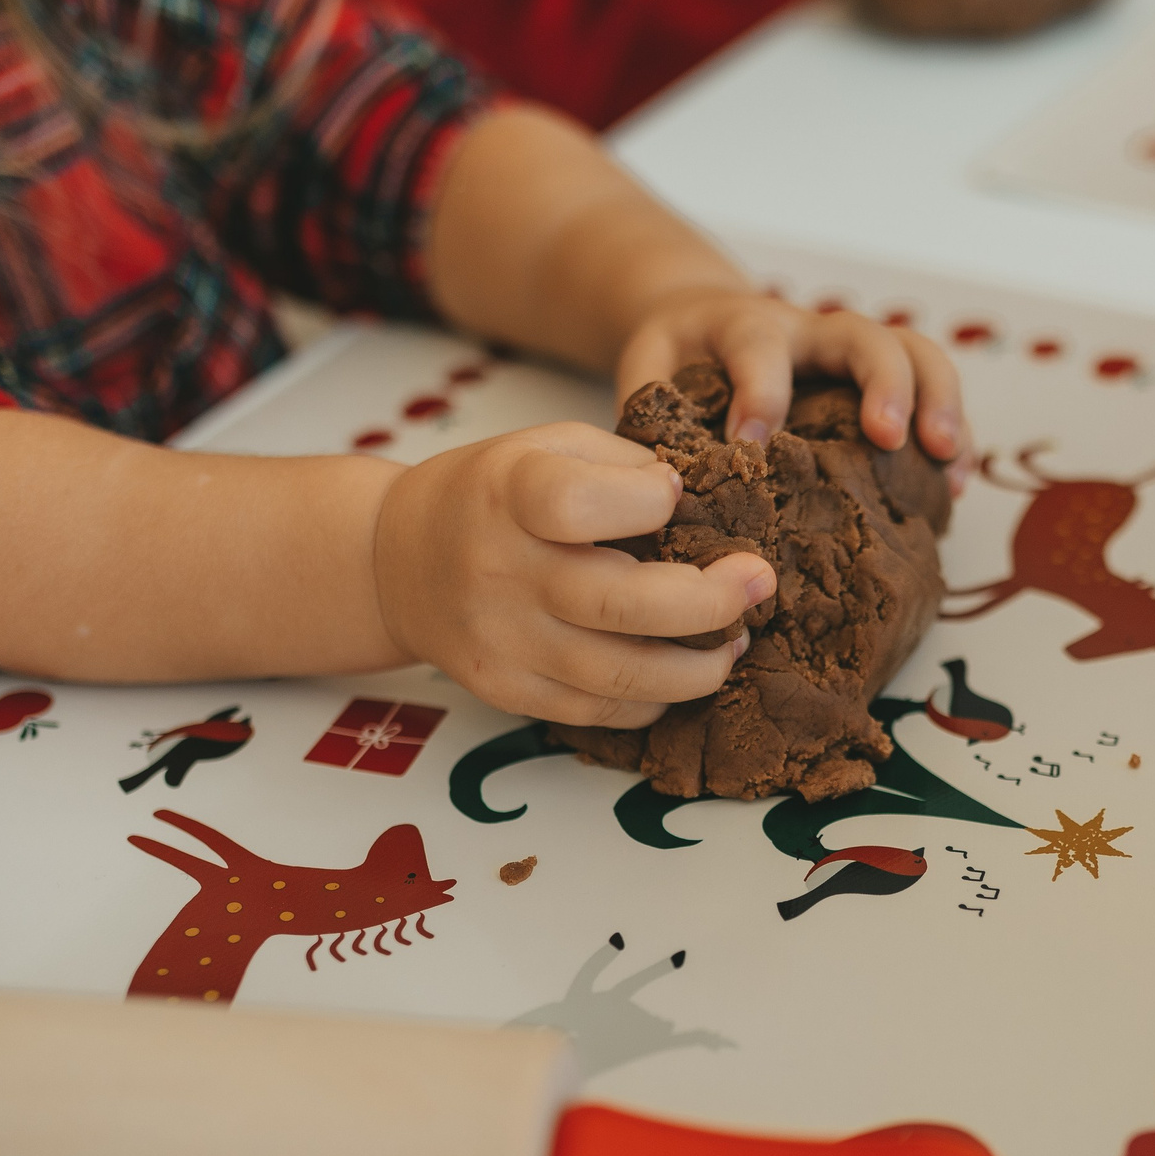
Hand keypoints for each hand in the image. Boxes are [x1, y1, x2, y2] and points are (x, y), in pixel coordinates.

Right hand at [371, 423, 778, 727]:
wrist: (396, 561)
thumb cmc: (492, 493)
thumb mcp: (545, 445)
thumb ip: (622, 464)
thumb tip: (709, 501)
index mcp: (508, 494)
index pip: (578, 505)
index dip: (647, 500)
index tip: (674, 494)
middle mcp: (500, 570)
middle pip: (619, 604)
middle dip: (710, 602)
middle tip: (758, 584)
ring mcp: (501, 640)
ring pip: (619, 674)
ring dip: (698, 667)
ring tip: (734, 641)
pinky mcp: (506, 690)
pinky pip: (597, 709)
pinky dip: (653, 698)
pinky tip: (679, 671)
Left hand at [617, 288, 973, 489]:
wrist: (703, 320)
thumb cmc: (676, 360)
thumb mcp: (648, 375)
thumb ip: (652, 420)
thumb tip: (657, 493)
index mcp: (742, 327)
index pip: (759, 347)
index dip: (761, 393)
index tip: (752, 445)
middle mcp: (808, 331)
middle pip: (863, 336)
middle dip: (883, 385)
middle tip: (889, 438)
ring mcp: (851, 353)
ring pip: (913, 353)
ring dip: (938, 403)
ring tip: (944, 461)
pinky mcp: (879, 379)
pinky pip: (930, 391)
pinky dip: (951, 435)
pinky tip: (951, 485)